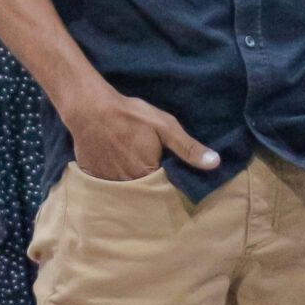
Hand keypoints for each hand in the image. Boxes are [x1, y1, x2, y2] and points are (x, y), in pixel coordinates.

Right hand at [65, 82, 217, 182]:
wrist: (90, 108)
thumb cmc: (130, 116)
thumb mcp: (165, 126)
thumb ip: (188, 148)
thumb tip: (215, 164)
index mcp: (148, 175)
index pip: (165, 193)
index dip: (170, 190)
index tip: (176, 188)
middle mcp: (128, 186)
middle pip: (145, 196)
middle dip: (152, 193)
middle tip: (157, 183)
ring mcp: (108, 184)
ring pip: (126, 194)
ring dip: (133, 191)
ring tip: (138, 180)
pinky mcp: (93, 179)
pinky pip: (109, 190)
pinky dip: (115, 185)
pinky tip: (117, 173)